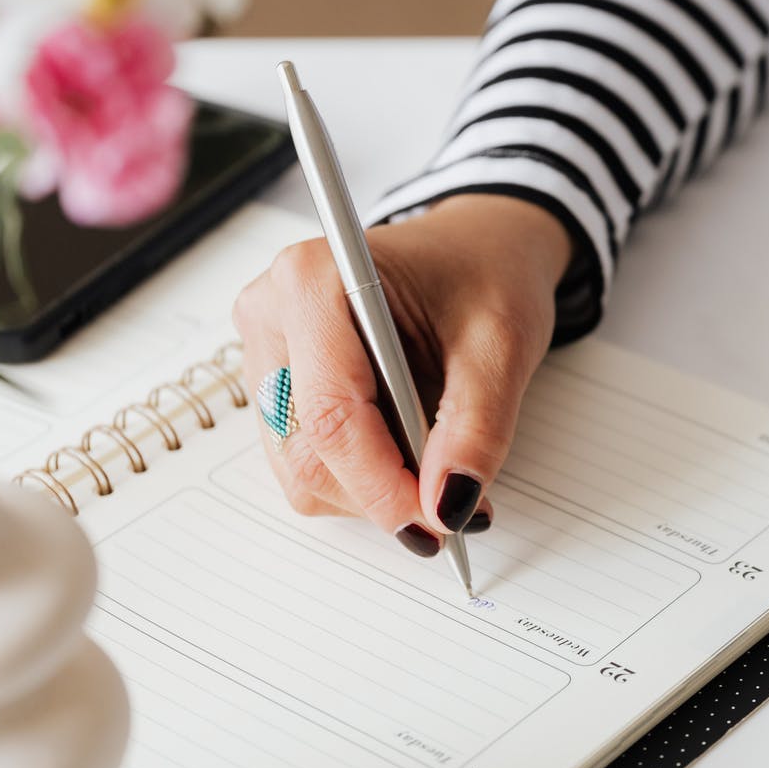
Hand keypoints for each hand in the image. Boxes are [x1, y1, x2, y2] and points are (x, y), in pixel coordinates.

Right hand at [231, 195, 571, 552]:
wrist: (476, 250)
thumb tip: (448, 504)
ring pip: (300, 469)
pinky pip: (304, 461)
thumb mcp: (503, 344)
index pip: (330, 415)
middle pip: (307, 451)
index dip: (382, 484)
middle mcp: (271, 312)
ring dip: (372, 489)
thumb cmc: (484, 275)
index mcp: (313, 280)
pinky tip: (407, 446)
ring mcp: (265, 350)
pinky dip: (362, 476)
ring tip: (437, 461)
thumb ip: (478, 427)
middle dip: (383, 492)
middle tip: (455, 501)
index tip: (438, 517)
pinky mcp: (277, 383)